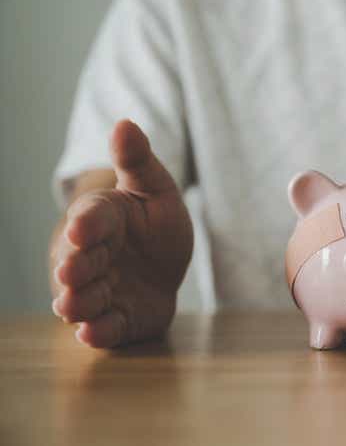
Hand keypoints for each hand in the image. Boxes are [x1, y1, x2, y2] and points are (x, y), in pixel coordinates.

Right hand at [51, 120, 192, 347]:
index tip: (83, 226)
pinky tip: (91, 333)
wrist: (163, 264)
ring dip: (79, 302)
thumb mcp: (155, 189)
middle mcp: (93, 257)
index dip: (88, 224)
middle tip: (71, 270)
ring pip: (85, 299)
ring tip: (73, 305)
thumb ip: (138, 162)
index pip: (92, 219)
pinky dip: (98, 331)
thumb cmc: (154, 223)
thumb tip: (125, 123)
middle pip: (80, 263)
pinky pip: (106, 328)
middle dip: (76, 267)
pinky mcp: (116, 320)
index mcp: (102, 220)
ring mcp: (102, 291)